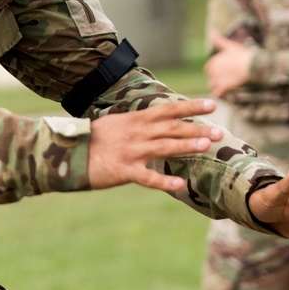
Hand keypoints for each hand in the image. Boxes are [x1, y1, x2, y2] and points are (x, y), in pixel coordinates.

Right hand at [88, 98, 223, 190]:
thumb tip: (155, 122)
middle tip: (220, 131)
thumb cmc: (92, 140)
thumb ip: (137, 124)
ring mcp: (131, 152)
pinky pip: (147, 177)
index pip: (169, 110)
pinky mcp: (124, 171)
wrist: (67, 153)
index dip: (191, 107)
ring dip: (186, 146)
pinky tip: (179, 184)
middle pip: (172, 129)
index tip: (211, 105)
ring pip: (164, 147)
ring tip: (207, 146)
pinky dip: (164, 181)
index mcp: (135, 120)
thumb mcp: (115, 124)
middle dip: (197, 129)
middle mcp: (137, 133)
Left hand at [206, 30, 253, 96]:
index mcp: (214, 60)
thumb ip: (219, 40)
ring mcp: (218, 79)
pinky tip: (227, 92)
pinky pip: (217, 94)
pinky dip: (221, 94)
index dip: (216, 70)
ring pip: (212, 86)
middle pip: (211, 77)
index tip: (225, 71)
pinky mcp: (223, 87)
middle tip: (227, 79)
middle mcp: (213, 70)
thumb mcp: (230, 46)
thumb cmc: (243, 54)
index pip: (209, 68)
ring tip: (227, 86)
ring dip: (217, 87)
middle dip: (216, 79)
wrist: (252, 65)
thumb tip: (212, 31)